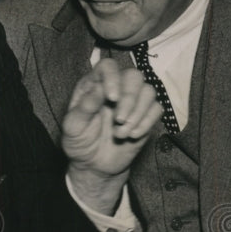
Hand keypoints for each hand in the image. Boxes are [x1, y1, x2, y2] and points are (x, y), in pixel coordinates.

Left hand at [62, 58, 161, 211]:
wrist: (94, 164)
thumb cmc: (79, 142)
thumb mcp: (73, 127)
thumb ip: (84, 107)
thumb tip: (98, 89)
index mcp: (93, 85)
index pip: (108, 66)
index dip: (113, 77)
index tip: (112, 98)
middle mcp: (115, 88)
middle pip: (134, 76)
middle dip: (129, 99)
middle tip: (118, 121)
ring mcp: (132, 101)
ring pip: (149, 91)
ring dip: (137, 114)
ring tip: (121, 134)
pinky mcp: (145, 115)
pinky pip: (157, 109)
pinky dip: (146, 123)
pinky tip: (132, 135)